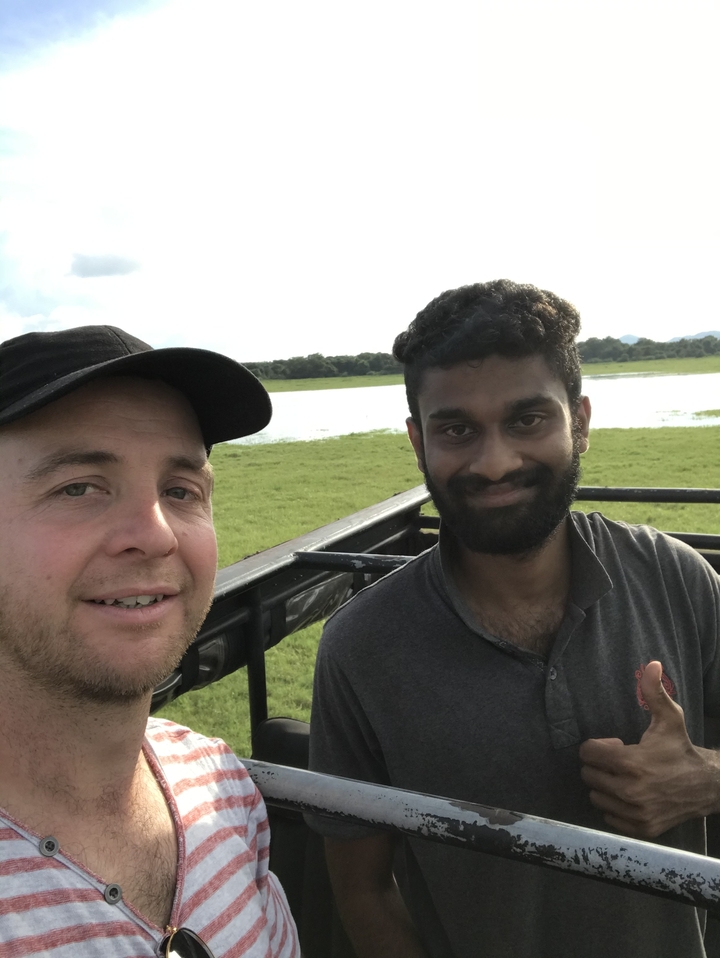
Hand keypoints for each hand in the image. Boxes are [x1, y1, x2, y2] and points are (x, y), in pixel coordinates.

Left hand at [579, 660, 718, 837]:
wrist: (706, 786)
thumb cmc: (680, 748)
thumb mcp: (669, 717)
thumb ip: (654, 691)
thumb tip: (652, 663)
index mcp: (631, 762)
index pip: (588, 753)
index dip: (598, 746)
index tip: (615, 744)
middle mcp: (630, 790)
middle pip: (588, 776)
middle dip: (599, 766)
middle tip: (618, 761)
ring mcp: (635, 812)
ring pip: (596, 798)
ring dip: (605, 787)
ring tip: (624, 778)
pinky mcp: (641, 828)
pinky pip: (609, 818)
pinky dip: (615, 807)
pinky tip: (630, 795)